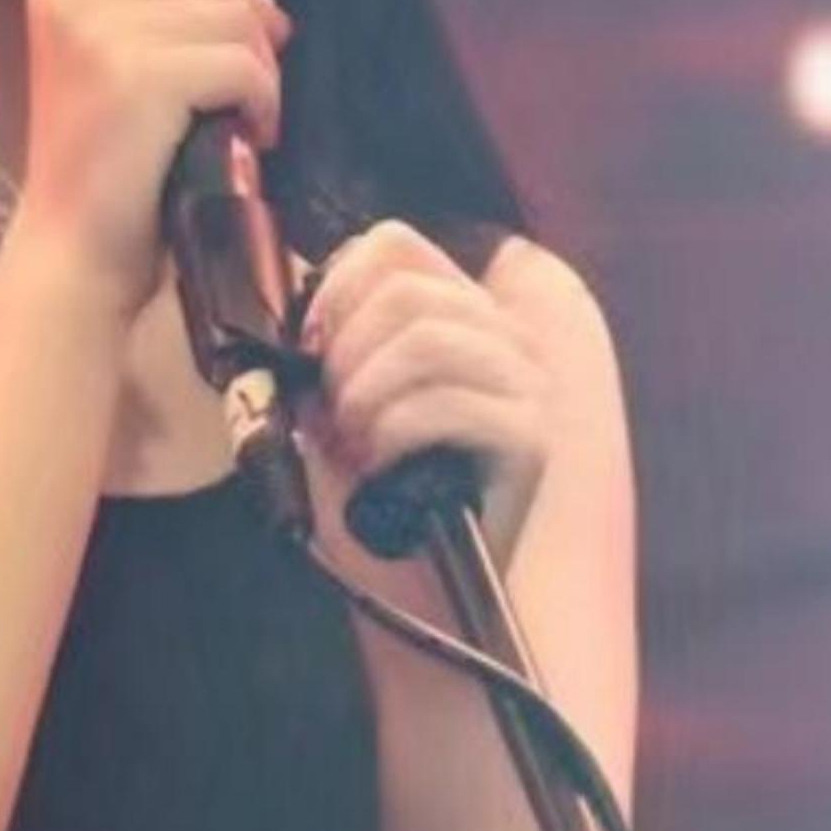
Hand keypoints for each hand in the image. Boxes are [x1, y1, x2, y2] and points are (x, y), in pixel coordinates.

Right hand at [9, 0, 286, 286]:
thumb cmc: (111, 160)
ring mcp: (100, 30)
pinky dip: (264, 102)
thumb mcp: (110, 51)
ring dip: (261, 65)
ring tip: (242, 113)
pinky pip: (244, 62)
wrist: (74, 250)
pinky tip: (247, 137)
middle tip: (251, 65)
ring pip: (236, 10)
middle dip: (250, 4)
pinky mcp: (138, 77)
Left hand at [298, 221, 556, 567]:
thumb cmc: (389, 497)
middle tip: (334, 410)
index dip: (337, 286)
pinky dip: (393, 432)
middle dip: (346, 352)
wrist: (439, 587)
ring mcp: (527, 386)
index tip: (312, 346)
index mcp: (462, 316)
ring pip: (427, 339)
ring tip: (355, 439)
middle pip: (406, 291)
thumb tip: (300, 322)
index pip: (397, 244)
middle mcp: (505, 338)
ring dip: (366, 392)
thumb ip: (329, 357)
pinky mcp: (530, 438)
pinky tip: (382, 463)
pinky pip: (445, 404)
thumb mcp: (345, 412)